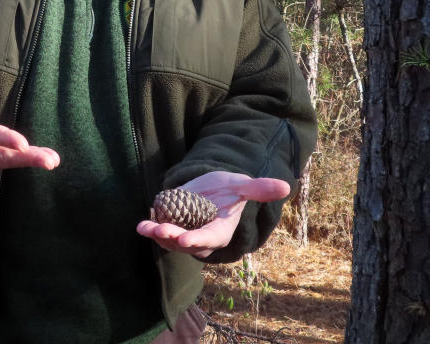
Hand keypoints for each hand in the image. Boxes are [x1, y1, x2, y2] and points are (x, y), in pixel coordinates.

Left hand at [136, 172, 289, 257]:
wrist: (212, 188)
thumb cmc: (230, 189)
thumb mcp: (243, 186)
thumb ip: (260, 189)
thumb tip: (287, 185)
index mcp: (220, 231)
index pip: (208, 239)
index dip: (195, 240)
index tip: (182, 239)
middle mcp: (201, 238)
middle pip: (185, 243)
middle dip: (171, 239)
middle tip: (160, 230)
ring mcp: (184, 233)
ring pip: (169, 240)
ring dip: (156, 235)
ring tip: (145, 226)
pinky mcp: (171, 227)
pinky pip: (159, 231)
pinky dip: (150, 227)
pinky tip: (143, 222)